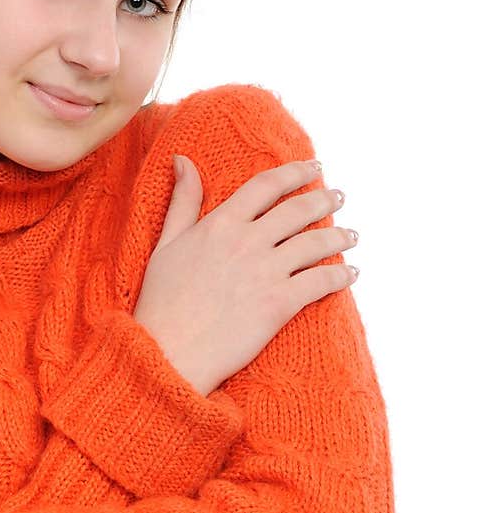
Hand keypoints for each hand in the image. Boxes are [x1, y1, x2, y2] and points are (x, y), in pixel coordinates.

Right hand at [133, 157, 358, 394]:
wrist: (168, 352)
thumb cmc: (161, 302)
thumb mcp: (166, 244)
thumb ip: (183, 200)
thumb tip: (183, 160)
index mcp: (220, 224)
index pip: (266, 185)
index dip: (294, 172)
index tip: (312, 167)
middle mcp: (247, 242)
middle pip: (298, 210)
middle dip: (324, 199)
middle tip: (339, 195)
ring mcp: (266, 272)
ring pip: (316, 243)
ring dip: (339, 236)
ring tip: (352, 234)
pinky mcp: (280, 304)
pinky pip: (321, 282)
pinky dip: (341, 275)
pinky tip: (351, 274)